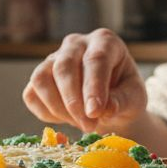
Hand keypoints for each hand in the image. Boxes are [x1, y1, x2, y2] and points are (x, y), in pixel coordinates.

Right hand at [23, 29, 147, 132]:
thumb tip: (105, 109)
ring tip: (80, 124)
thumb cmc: (124, 95)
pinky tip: (67, 119)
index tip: (95, 112)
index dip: (93, 87)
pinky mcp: (38, 77)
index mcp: (104, 42)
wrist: (110, 103)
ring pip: (41, 79)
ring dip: (58, 108)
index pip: (95, 60)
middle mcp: (75, 44)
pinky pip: (32, 95)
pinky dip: (47, 113)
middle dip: (73, 102)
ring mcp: (53, 58)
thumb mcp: (135, 98)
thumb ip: (123, 101)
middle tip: (89, 126)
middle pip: (64, 67)